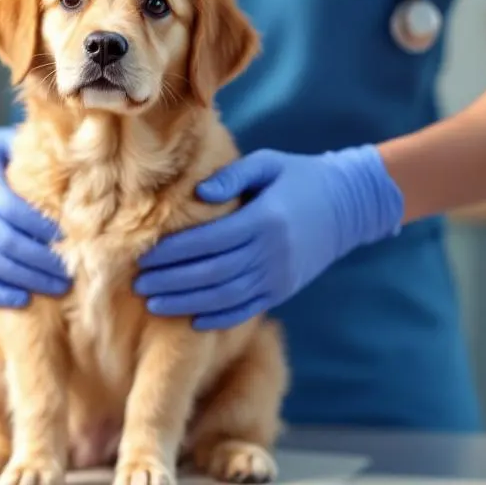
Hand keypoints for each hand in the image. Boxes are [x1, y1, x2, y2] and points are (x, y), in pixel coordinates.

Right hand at [0, 116, 69, 307]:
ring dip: (28, 280)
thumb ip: (34, 149)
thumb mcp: (3, 142)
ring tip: (58, 287)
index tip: (66, 236)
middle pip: (6, 243)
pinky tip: (23, 299)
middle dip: (42, 261)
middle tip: (71, 270)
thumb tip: (78, 154)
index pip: (12, 210)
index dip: (40, 226)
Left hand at [134, 145, 404, 329]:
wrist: (348, 205)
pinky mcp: (283, 291)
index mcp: (264, 218)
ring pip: (225, 297)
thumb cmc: (298, 177)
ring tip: (153, 303)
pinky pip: (247, 310)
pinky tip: (191, 321)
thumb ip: (232, 176)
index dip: (174, 251)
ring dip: (186, 303)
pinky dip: (218, 319)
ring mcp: (279, 276)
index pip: (209, 240)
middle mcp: (271, 252)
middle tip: (137, 284)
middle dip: (171, 281)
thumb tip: (198, 194)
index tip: (144, 255)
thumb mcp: (268, 164)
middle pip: (212, 273)